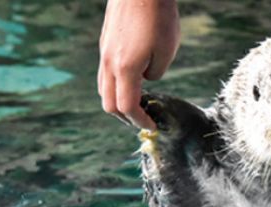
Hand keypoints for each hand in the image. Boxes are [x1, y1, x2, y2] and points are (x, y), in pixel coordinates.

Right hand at [98, 0, 179, 128]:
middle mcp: (109, 63)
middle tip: (143, 120)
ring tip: (137, 104)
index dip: (139, 121)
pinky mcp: (105, 43)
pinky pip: (105, 73)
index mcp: (125, 69)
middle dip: (126, 117)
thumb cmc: (158, 16)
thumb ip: (155, 73)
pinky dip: (116, 86)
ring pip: (104, 88)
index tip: (152, 126)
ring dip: (118, 101)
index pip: (127, 107)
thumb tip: (146, 80)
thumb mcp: (166, 50)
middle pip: (109, 103)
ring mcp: (104, 52)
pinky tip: (131, 81)